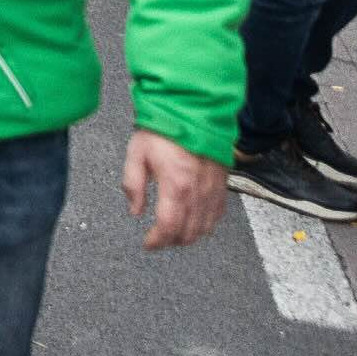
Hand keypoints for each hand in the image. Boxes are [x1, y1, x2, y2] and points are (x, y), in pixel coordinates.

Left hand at [121, 129, 226, 249]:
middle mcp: (198, 193)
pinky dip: (206, 224)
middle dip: (171, 241)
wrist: (192, 111)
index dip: (157, 241)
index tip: (148, 244)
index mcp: (176, 186)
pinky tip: (194, 220)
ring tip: (173, 232)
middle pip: (188, 233)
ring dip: (188, 236)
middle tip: (158, 238)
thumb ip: (133, 185)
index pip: (168, 227)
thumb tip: (135, 211)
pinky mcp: (223, 186)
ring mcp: (213, 191)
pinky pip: (218, 215)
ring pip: (205, 229)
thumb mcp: (136, 154)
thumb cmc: (163, 130)